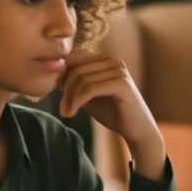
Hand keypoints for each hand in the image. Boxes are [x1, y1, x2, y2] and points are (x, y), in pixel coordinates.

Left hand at [58, 50, 165, 179]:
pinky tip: (72, 113)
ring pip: (82, 79)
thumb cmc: (114, 113)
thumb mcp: (89, 96)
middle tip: (62, 109)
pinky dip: (77, 101)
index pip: (75, 60)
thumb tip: (54, 77)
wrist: (137, 131)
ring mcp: (119, 71)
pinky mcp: (122, 84)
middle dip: (65, 89)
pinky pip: (91, 89)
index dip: (62, 77)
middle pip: (76, 69)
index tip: (59, 97)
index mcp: (106, 60)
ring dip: (70, 98)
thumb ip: (76, 85)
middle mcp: (114, 61)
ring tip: (66, 113)